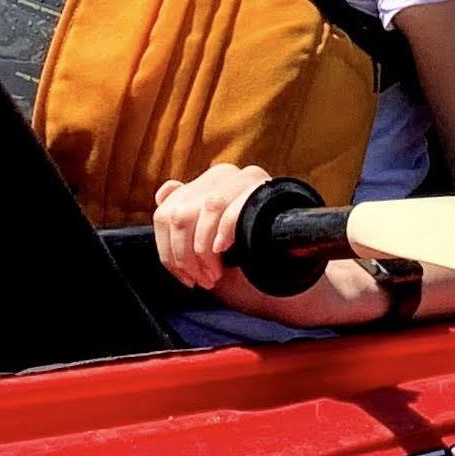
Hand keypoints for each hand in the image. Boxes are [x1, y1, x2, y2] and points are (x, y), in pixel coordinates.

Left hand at [151, 162, 276, 295]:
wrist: (291, 263)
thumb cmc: (247, 254)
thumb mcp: (207, 242)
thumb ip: (184, 220)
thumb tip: (163, 192)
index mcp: (203, 184)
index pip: (165, 213)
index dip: (168, 250)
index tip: (184, 277)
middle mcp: (220, 175)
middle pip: (180, 214)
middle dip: (185, 256)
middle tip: (202, 280)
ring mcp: (243, 178)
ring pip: (206, 208)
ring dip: (204, 249)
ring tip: (215, 274)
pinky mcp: (263, 187)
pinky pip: (233, 206)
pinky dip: (224, 232)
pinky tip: (223, 249)